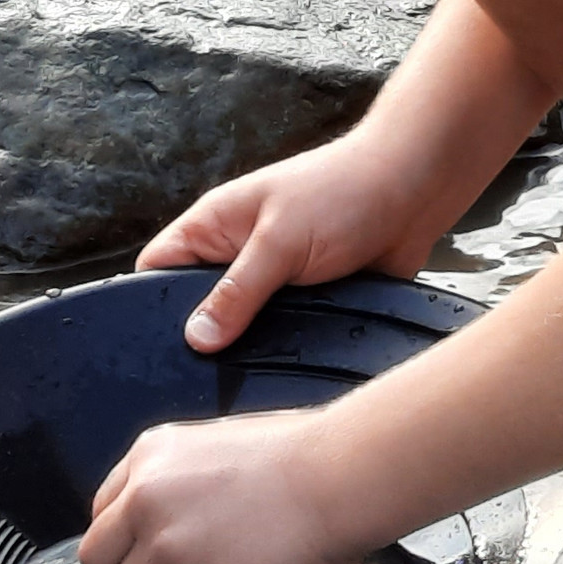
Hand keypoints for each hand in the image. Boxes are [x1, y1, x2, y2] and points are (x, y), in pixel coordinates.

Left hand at [82, 408, 360, 563]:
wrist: (339, 478)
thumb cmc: (300, 458)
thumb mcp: (217, 446)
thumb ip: (177, 480)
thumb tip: (166, 526)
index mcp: (149, 455)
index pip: (103, 513)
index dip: (125, 544)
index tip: (147, 559)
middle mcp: (146, 498)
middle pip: (98, 559)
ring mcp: (168, 544)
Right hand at [139, 136, 441, 352]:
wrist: (415, 191)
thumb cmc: (344, 191)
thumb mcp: (280, 242)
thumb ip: (236, 292)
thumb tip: (196, 339)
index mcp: (214, 226)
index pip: (156, 269)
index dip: (147, 305)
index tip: (153, 348)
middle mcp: (237, 254)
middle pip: (197, 308)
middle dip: (203, 337)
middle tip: (208, 370)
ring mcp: (272, 280)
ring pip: (242, 329)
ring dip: (251, 347)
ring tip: (249, 373)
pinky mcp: (306, 302)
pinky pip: (283, 336)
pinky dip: (287, 349)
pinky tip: (288, 368)